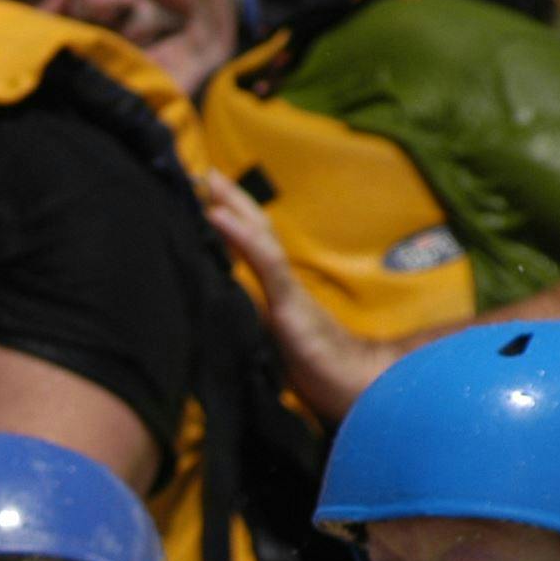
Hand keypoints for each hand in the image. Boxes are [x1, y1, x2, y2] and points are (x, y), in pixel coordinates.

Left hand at [197, 167, 415, 423]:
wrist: (356, 390)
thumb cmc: (320, 374)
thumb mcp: (281, 349)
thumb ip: (265, 330)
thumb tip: (233, 325)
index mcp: (279, 293)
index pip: (254, 248)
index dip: (233, 221)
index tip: (206, 195)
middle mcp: (282, 285)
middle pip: (256, 231)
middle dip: (231, 199)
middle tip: (203, 170)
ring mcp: (286, 291)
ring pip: (258, 237)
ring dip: (232, 206)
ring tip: (208, 180)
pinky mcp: (288, 304)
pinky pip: (262, 262)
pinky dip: (239, 236)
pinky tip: (216, 216)